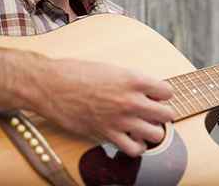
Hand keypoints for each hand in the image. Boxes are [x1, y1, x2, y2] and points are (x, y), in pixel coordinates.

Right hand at [26, 59, 173, 156]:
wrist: (51, 85)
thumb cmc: (76, 72)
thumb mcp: (111, 68)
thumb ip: (130, 80)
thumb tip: (145, 90)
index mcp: (133, 79)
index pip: (167, 91)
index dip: (162, 94)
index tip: (155, 95)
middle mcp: (131, 100)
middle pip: (167, 114)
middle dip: (162, 113)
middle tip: (153, 112)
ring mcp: (120, 119)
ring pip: (156, 134)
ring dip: (152, 131)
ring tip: (144, 126)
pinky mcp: (107, 134)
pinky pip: (134, 149)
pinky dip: (136, 147)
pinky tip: (132, 139)